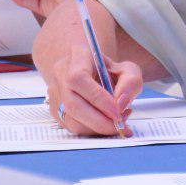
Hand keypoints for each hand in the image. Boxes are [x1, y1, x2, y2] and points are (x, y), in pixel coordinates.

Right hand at [33, 4, 142, 137]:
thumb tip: (121, 104)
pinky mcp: (55, 109)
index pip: (79, 78)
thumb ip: (130, 83)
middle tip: (120, 125)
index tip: (117, 111)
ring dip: (98, 127)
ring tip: (117, 121)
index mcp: (77, 54)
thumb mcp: (127, 69)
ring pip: (71, 119)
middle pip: (73, 103)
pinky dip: (92, 130)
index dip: (98, 98)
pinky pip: (72, 127)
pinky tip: (105, 122)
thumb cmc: (108, 70)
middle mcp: (61, 72)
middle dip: (100, 121)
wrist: (91, 71)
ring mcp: (55, 92)